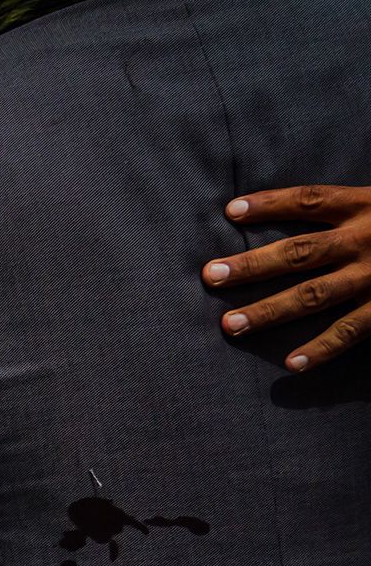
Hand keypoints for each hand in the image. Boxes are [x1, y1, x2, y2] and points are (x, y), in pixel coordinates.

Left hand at [204, 185, 370, 370]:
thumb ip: (351, 209)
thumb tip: (305, 212)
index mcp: (367, 206)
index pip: (309, 200)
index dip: (270, 204)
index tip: (230, 211)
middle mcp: (367, 239)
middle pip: (298, 251)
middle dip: (252, 265)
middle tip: (210, 276)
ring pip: (314, 295)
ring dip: (269, 311)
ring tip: (229, 325)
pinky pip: (352, 332)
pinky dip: (321, 349)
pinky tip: (291, 365)